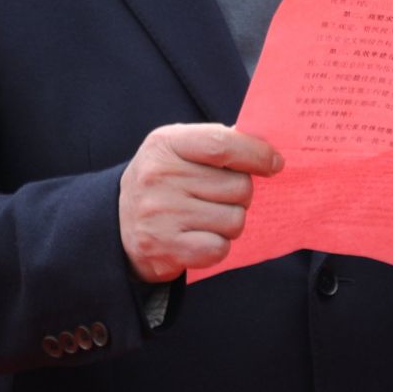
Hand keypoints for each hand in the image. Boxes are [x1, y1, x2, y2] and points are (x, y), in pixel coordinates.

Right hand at [118, 123, 281, 282]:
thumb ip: (217, 143)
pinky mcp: (166, 248)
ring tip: (206, 217)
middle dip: (240, 194)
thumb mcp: (177, 149)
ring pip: (235, 219)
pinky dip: (217, 245)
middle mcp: (160, 177)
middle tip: (220, 196)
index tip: (275, 163)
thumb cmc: (162, 181)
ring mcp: (161, 214)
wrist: (117, 225)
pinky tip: (199, 237)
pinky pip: (220, 247)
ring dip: (230, 221)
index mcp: (165, 144)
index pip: (222, 144)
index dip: (257, 154)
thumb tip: (266, 149)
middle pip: (238, 186)